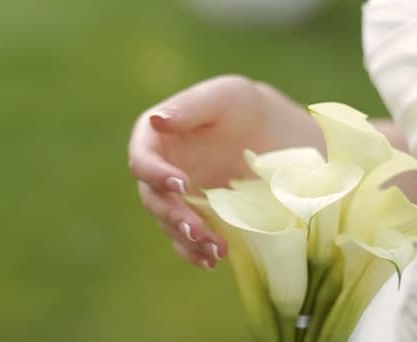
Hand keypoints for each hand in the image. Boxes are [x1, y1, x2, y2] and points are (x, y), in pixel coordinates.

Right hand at [129, 75, 322, 268]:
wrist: (275, 137)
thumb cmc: (245, 108)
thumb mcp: (225, 97)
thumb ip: (190, 107)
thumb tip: (155, 120)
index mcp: (156, 138)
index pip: (142, 159)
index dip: (155, 174)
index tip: (182, 184)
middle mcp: (160, 170)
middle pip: (153, 198)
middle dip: (173, 215)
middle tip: (197, 228)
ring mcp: (178, 197)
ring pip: (170, 223)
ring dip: (188, 239)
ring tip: (217, 250)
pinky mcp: (197, 217)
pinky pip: (186, 240)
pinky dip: (197, 252)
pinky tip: (213, 260)